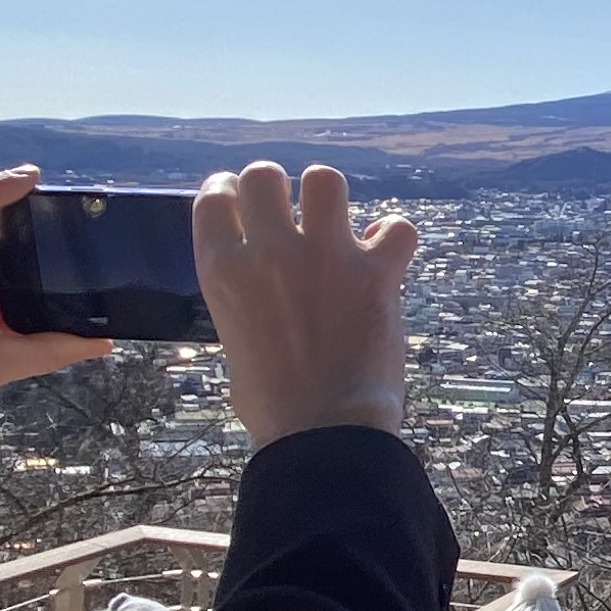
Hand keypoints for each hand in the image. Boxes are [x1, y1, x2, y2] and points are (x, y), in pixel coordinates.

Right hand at [196, 162, 418, 448]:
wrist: (323, 435)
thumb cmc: (273, 404)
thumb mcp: (235, 340)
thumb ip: (244, 297)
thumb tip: (262, 286)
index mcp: (223, 271)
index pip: (214, 198)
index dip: (228, 189)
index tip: (238, 193)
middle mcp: (269, 252)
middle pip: (264, 174)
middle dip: (276, 184)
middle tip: (288, 208)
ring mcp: (323, 257)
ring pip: (324, 180)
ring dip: (329, 197)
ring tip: (335, 223)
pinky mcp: (374, 273)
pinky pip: (396, 227)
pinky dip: (394, 238)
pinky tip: (386, 256)